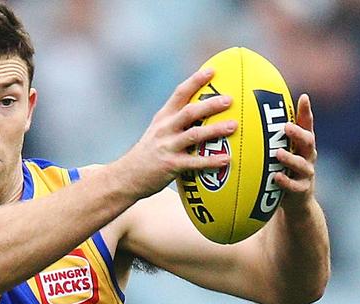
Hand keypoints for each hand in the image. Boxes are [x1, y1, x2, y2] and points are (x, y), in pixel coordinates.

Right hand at [118, 68, 236, 197]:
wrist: (126, 176)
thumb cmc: (148, 154)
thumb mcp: (157, 132)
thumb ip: (175, 122)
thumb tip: (202, 113)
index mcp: (163, 118)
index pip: (179, 94)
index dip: (195, 81)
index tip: (212, 70)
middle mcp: (164, 129)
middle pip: (189, 112)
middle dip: (210, 104)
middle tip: (229, 100)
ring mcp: (167, 147)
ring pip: (194, 135)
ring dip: (214, 130)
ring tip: (233, 126)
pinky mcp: (171, 165)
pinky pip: (195, 162)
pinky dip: (211, 161)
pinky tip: (227, 159)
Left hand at [275, 94, 317, 209]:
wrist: (295, 202)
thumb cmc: (283, 171)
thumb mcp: (280, 153)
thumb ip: (270, 138)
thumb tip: (246, 116)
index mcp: (302, 145)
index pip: (307, 125)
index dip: (306, 112)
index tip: (303, 97)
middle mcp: (308, 156)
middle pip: (308, 141)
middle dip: (298, 133)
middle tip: (286, 127)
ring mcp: (306, 173)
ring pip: (302, 164)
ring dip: (290, 158)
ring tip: (278, 153)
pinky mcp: (301, 190)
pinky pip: (294, 186)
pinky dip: (285, 182)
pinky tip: (276, 177)